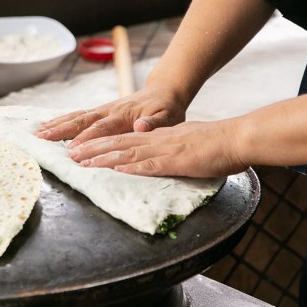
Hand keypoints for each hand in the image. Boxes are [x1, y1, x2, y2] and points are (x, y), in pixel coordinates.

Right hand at [34, 86, 186, 146]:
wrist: (165, 91)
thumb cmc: (168, 108)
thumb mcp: (169, 117)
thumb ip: (155, 123)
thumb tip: (141, 127)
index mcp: (125, 115)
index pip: (103, 127)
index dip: (87, 138)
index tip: (72, 149)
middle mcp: (110, 110)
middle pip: (83, 120)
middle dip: (62, 130)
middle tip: (42, 139)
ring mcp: (104, 109)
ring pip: (77, 116)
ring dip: (57, 124)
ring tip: (38, 133)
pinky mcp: (101, 111)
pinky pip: (79, 115)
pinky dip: (62, 120)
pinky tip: (48, 127)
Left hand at [67, 119, 247, 177]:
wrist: (235, 138)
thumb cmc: (216, 144)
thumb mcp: (187, 144)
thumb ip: (171, 149)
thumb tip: (160, 156)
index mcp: (160, 137)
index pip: (125, 140)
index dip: (102, 144)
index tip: (83, 149)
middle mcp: (158, 140)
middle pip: (119, 143)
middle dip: (92, 149)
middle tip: (70, 155)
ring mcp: (166, 149)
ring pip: (128, 152)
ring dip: (103, 158)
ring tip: (82, 162)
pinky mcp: (177, 161)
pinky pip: (151, 164)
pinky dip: (132, 167)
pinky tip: (116, 169)